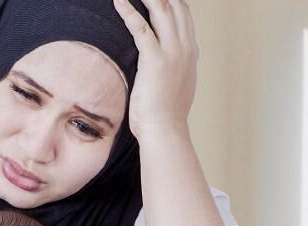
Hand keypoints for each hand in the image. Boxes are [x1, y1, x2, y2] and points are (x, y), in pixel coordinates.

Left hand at [113, 0, 198, 138]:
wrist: (165, 130)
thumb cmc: (165, 112)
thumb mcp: (176, 82)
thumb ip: (174, 65)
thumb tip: (166, 60)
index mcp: (190, 51)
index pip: (183, 12)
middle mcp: (185, 47)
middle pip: (174, 4)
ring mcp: (173, 52)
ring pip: (161, 9)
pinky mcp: (155, 60)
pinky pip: (141, 28)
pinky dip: (129, 12)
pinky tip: (118, 1)